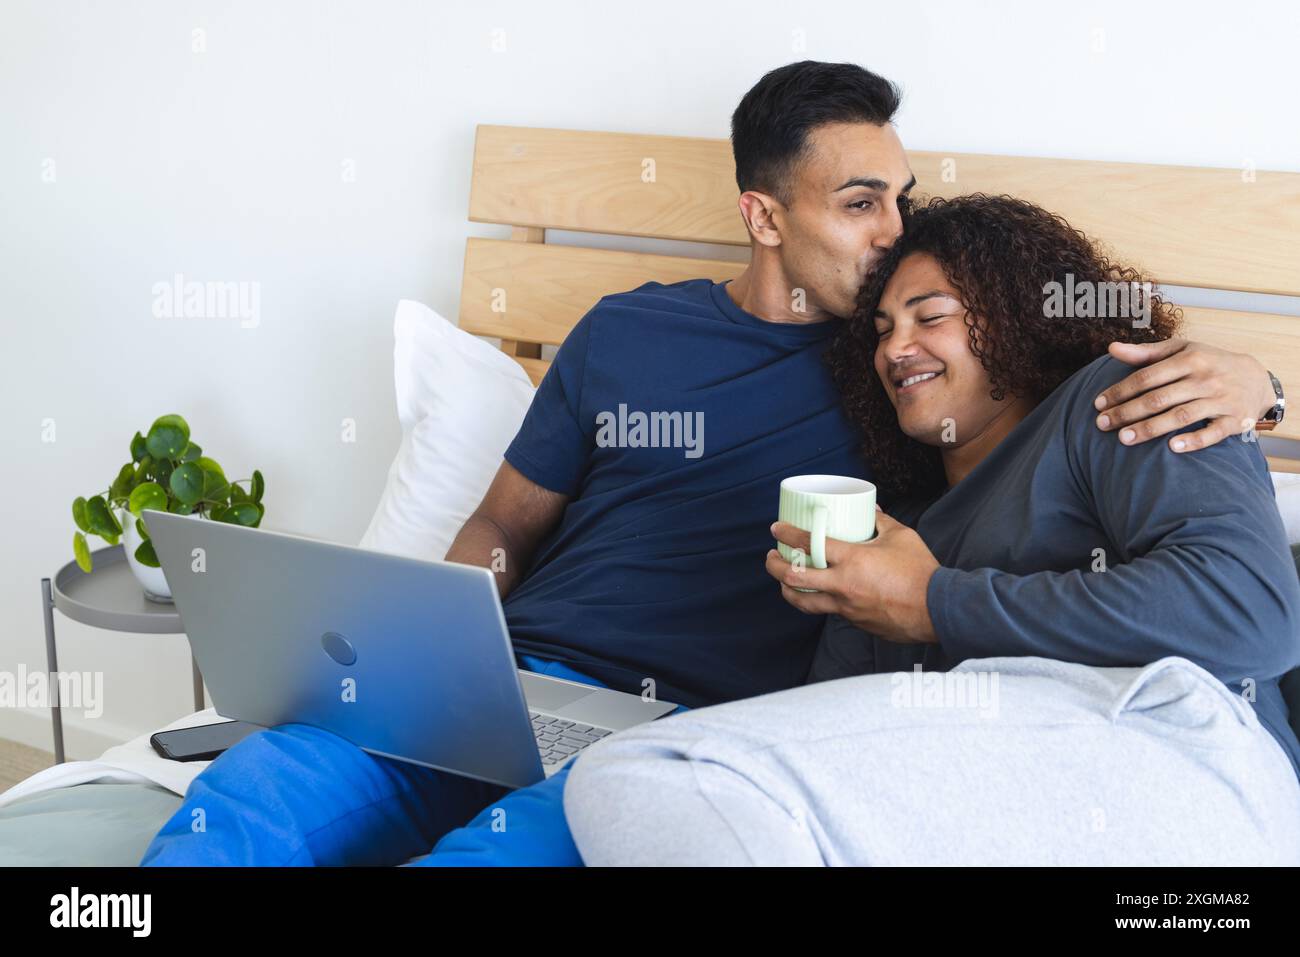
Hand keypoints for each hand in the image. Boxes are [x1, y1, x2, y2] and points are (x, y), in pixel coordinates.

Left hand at [765, 510, 939, 643]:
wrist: (937, 609)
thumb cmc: (920, 571)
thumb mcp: (901, 536)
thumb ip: (881, 521)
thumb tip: (870, 509)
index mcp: (852, 560)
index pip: (809, 544)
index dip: (787, 535)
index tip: (776, 529)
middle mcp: (843, 585)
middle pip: (794, 578)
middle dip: (775, 567)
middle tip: (771, 557)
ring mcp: (846, 607)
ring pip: (804, 602)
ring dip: (787, 590)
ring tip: (784, 580)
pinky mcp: (854, 622)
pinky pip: (829, 611)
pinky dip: (819, 600)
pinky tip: (820, 593)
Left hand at [1093, 339, 1272, 451]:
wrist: (1256, 378)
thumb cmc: (1208, 363)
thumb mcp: (1181, 350)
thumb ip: (1145, 353)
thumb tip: (1111, 348)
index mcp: (1189, 360)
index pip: (1147, 377)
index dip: (1120, 391)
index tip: (1098, 404)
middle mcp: (1205, 379)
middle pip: (1159, 398)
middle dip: (1127, 412)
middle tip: (1102, 425)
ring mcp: (1221, 400)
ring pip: (1181, 416)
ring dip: (1150, 429)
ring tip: (1123, 439)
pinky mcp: (1235, 420)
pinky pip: (1213, 432)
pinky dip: (1194, 440)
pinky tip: (1171, 448)